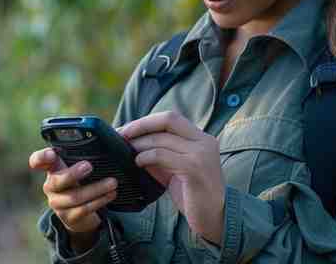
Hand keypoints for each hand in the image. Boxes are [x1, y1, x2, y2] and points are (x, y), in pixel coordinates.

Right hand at [28, 147, 117, 234]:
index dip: (41, 158)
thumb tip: (119, 133)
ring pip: (74, 197)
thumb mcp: (85, 164)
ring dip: (96, 189)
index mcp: (53, 168)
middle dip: (72, 174)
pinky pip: (83, 209)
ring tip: (113, 183)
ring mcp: (57, 203)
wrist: (83, 213)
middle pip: (57, 181)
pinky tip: (111, 194)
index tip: (52, 154)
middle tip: (89, 166)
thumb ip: (95, 149)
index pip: (38, 161)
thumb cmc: (84, 180)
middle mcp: (51, 185)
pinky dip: (100, 200)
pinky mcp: (68, 217)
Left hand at [118, 111, 225, 244]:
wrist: (215, 218)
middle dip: (140, 125)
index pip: (171, 118)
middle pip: (168, 119)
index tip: (126, 128)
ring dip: (139, 143)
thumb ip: (160, 153)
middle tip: (120, 135)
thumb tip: (131, 142)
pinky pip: (162, 155)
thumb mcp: (174, 168)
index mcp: (201, 138)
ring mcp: (201, 154)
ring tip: (126, 151)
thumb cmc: (192, 194)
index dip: (146, 121)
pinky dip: (146, 156)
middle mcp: (204, 141)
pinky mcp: (194, 169)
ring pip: (162, 138)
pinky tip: (137, 163)